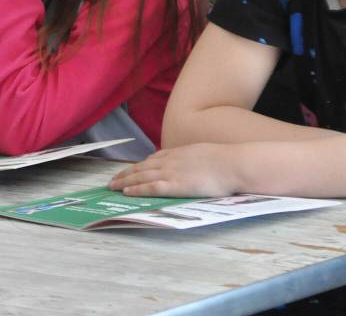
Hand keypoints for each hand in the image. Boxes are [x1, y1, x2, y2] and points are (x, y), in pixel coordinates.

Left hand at [108, 143, 243, 197]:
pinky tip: (126, 192)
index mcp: (179, 153)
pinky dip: (136, 189)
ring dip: (124, 181)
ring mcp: (171, 172)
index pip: (153, 159)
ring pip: (141, 177)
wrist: (233, 164)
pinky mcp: (175, 185)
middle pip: (142, 167)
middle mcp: (171, 161)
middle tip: (112, 180)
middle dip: (125, 174)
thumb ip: (193, 159)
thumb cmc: (225, 161)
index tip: (130, 170)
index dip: (139, 166)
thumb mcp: (204, 154)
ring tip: (112, 186)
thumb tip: (191, 163)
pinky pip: (150, 188)